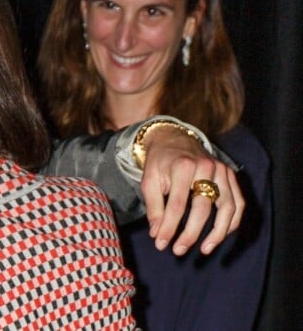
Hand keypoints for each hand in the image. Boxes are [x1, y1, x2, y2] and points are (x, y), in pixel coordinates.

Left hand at [141, 126, 243, 255]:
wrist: (173, 138)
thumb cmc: (160, 162)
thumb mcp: (149, 180)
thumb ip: (153, 206)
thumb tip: (157, 234)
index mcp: (182, 166)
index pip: (177, 204)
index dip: (170, 227)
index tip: (161, 244)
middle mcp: (205, 167)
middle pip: (203, 208)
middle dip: (191, 233)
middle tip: (179, 250)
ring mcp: (221, 170)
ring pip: (228, 207)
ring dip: (218, 233)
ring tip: (205, 249)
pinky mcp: (230, 174)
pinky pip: (238, 203)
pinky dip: (232, 221)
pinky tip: (221, 235)